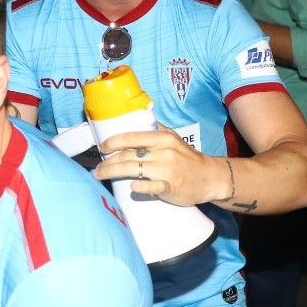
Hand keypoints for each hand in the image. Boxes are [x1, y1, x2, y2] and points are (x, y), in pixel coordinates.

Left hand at [95, 128, 217, 205]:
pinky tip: (131, 187)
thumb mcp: (173, 139)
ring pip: (134, 169)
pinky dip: (141, 186)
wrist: (210, 177)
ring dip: (113, 172)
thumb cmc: (187, 159)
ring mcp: (167, 170)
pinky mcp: (170, 187)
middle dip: (108, 162)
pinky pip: (152, 186)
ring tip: (101, 175)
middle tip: (97, 167)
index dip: (113, 142)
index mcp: (162, 138)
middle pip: (128, 155)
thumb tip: (135, 119)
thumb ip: (155, 131)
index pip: (132, 137)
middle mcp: (164, 152)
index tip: (102, 147)